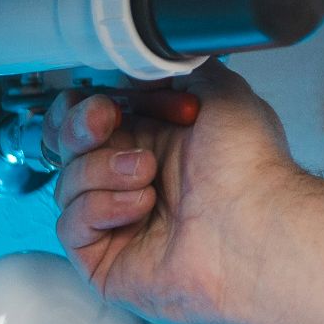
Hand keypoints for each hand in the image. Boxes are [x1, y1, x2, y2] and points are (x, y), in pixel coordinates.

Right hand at [45, 59, 302, 323]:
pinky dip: (101, 208)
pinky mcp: (106, 262)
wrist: (257, 222)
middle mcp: (133, 181)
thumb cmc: (249, 168)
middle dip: (79, 127)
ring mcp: (118, 222)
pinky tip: (140, 206)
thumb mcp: (221, 91)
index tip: (97, 100)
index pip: (89, 123)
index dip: (80, 108)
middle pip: (67, 150)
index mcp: (154, 142)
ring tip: (147, 173)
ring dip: (103, 169)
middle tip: (104, 121)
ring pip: (66, 184)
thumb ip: (179, 68)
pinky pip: (70, 226)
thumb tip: (146, 61)